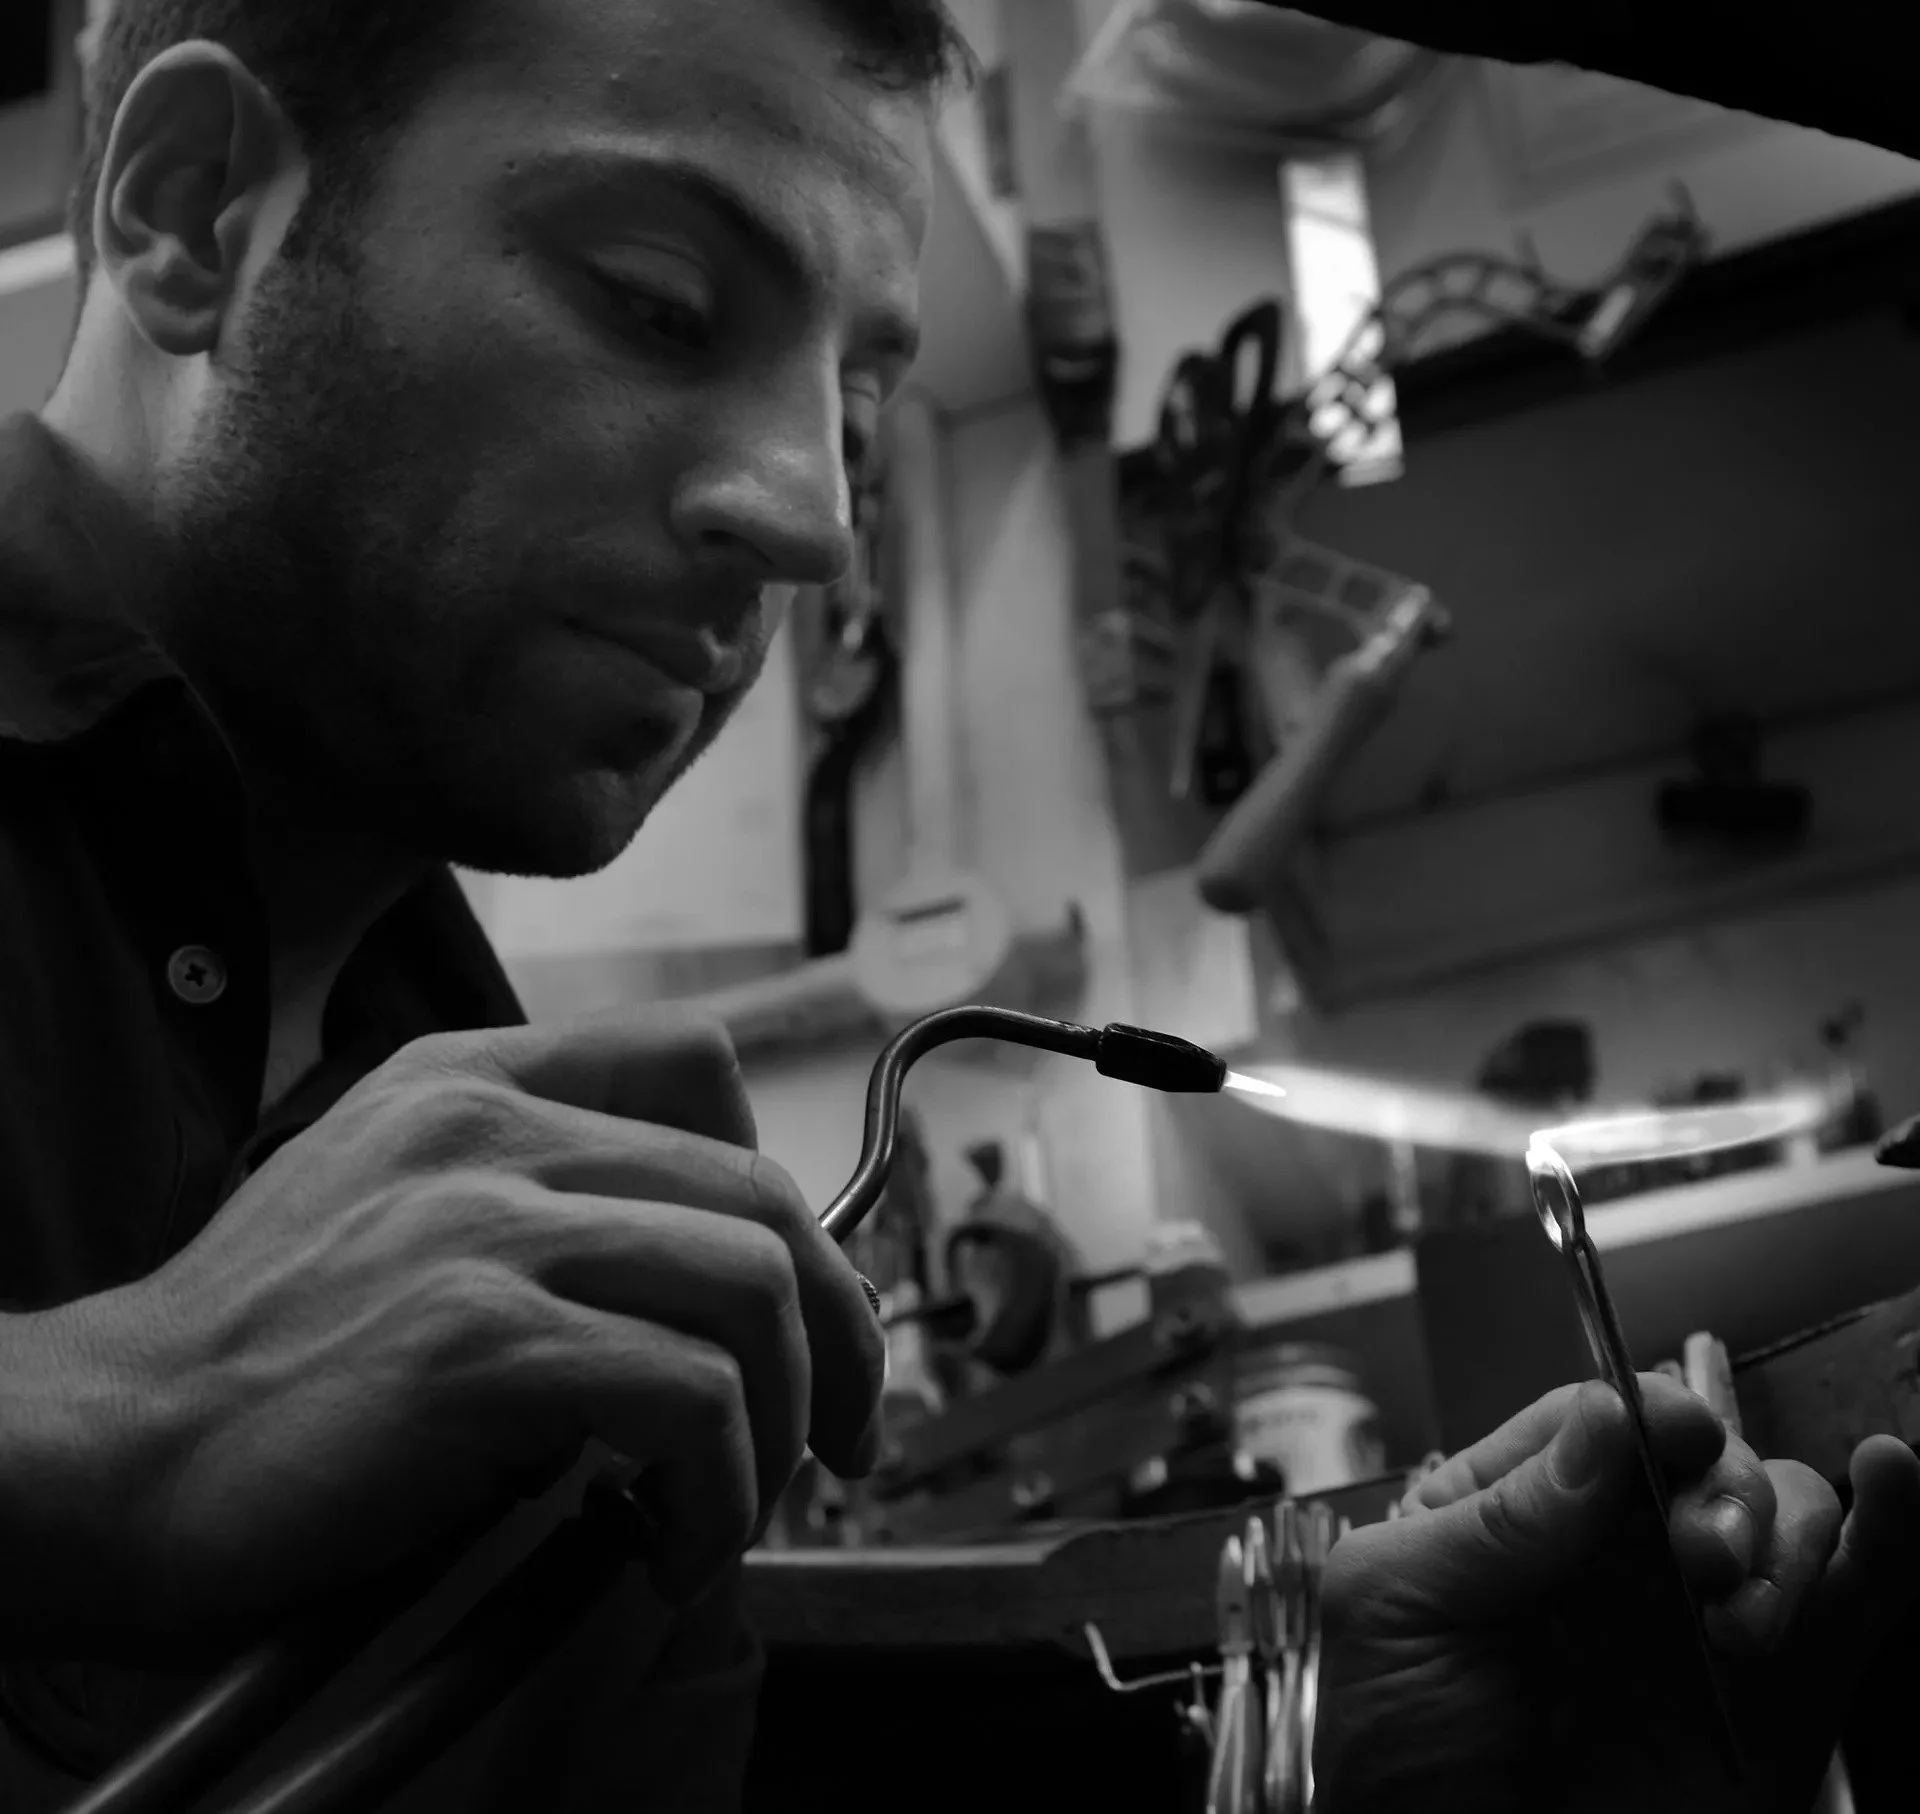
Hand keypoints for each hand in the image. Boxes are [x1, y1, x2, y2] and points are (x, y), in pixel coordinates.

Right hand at [36, 1008, 882, 1657]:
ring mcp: (484, 1226)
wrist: (105, 1454)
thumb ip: (530, 1196)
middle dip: (839, 1328)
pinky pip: (690, 1395)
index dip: (776, 1183)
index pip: (698, 1060)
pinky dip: (720, 1485)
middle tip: (838, 1429)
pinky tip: (671, 1541)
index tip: (790, 1289)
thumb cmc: (261, 1361)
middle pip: (761, 1194)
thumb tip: (698, 1277)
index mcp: (471, 1080)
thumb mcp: (395, 1209)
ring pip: (752, 1285)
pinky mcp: (478, 1342)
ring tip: (733, 1506)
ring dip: (782, 1422)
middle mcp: (489, 1130)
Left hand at [1315, 1375, 1919, 1813]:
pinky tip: (1892, 1482)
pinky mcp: (1771, 1702)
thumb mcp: (1394, 1608)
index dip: (1648, 1412)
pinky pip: (1848, 1606)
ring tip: (1734, 1617)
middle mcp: (1615, 1554)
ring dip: (1784, 1540)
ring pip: (1784, 1521)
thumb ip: (1493, 1518)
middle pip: (1707, 1461)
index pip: (1602, 1421)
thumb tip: (1599, 1418)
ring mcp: (1695, 1622)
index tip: (1676, 1431)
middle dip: (1721, 1489)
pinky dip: (1886, 1539)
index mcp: (1518, 1513)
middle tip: (1700, 1555)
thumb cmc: (1394, 1750)